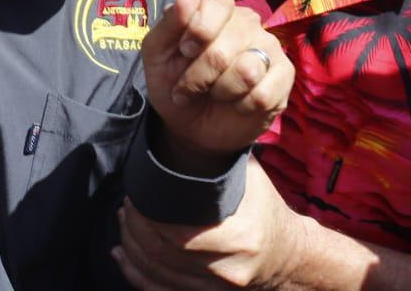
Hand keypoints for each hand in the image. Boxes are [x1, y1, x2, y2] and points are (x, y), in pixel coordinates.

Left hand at [114, 159, 307, 289]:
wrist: (288, 256)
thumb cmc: (266, 212)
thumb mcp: (251, 180)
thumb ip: (219, 161)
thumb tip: (184, 134)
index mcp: (240, 237)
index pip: (178, 233)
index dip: (149, 216)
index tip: (136, 194)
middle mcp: (226, 268)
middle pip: (162, 254)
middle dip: (135, 227)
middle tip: (126, 205)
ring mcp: (215, 289)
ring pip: (157, 273)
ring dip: (131, 247)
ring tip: (124, 221)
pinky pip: (160, 290)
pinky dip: (136, 273)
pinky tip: (121, 254)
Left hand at [141, 0, 292, 169]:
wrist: (190, 126)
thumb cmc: (173, 82)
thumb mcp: (157, 53)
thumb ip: (170, 22)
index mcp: (217, 7)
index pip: (218, 1)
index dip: (199, 29)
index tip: (184, 50)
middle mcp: (246, 21)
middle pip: (224, 46)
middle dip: (198, 75)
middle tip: (188, 87)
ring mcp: (269, 46)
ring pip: (247, 71)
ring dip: (220, 92)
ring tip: (214, 93)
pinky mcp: (284, 75)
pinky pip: (264, 94)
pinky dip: (242, 106)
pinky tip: (236, 104)